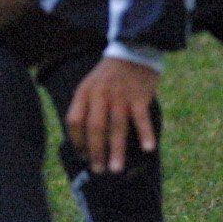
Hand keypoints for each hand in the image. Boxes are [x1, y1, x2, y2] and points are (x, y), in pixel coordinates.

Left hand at [66, 55, 160, 174]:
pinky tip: (148, 149)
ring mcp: (120, 96)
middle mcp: (100, 95)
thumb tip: (84, 140)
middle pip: (95, 127)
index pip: (74, 120)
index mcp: (84, 92)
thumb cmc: (109, 75)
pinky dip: (145, 133)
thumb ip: (86, 107)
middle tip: (98, 170)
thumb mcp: (90, 85)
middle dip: (95, 151)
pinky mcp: (139, 96)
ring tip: (115, 169)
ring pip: (116, 127)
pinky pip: (141, 118)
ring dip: (116, 150)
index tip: (82, 156)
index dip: (77, 140)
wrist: (132, 52)